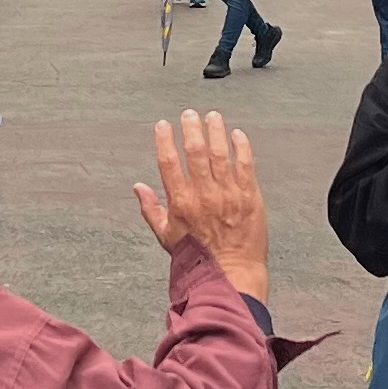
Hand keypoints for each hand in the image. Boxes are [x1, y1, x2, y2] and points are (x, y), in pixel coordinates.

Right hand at [135, 111, 270, 299]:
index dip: (164, 139)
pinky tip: (237, 134)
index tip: (163, 125)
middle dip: (191, 128)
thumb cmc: (197, 258)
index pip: (169, 162)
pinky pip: (246, 164)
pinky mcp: (250, 196)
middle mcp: (204, 194)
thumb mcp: (166, 236)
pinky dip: (241, 146)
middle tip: (189, 114)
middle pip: (195, 151)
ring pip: (221, 153)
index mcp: (181, 202)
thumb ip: (150, 209)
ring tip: (213, 116)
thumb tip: (137, 187)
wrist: (231, 274)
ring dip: (216, 131)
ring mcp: (229, 194)